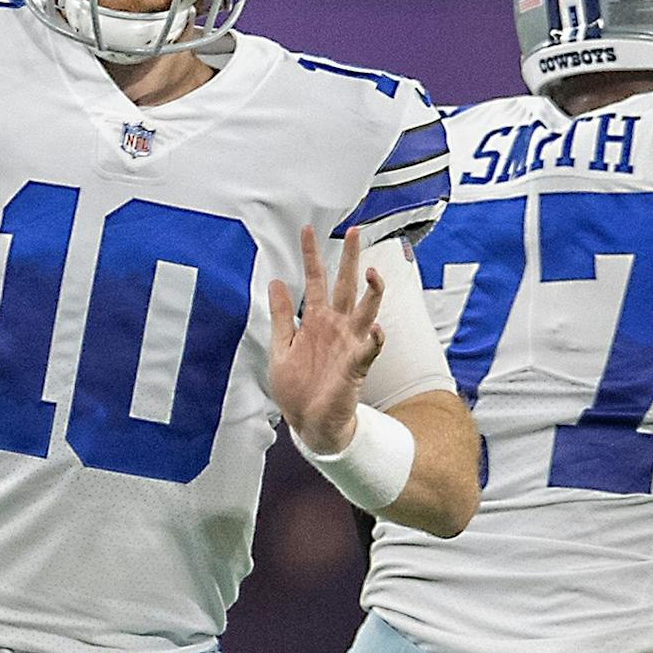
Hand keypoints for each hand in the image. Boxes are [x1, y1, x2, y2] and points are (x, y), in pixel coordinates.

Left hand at [267, 226, 385, 454]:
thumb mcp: (280, 346)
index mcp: (315, 320)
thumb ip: (281, 315)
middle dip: (350, 259)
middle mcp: (335, 326)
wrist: (309, 422)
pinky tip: (376, 329)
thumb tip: (276, 281)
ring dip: (371, 293)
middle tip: (355, 232)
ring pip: (365, 311)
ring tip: (372, 273)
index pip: (315, 279)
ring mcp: (348, 344)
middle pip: (345, 285)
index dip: (311, 255)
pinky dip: (373, 339)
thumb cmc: (297, 387)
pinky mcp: (355, 366)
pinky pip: (368, 349)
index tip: (307, 229)